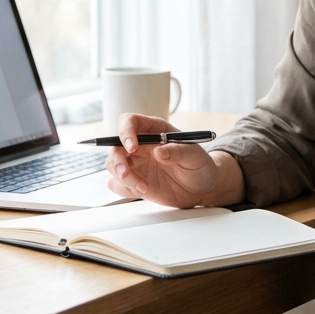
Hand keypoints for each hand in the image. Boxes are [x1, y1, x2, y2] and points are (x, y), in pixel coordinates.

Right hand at [105, 113, 244, 208]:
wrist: (201, 188)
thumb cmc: (200, 166)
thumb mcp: (195, 156)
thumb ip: (178, 151)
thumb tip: (159, 152)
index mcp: (154, 131)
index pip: (130, 122)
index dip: (126, 132)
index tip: (132, 147)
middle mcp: (141, 145)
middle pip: (115, 145)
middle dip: (117, 160)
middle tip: (126, 173)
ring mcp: (136, 164)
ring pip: (113, 165)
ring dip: (122, 177)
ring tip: (143, 188)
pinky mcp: (134, 181)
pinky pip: (117, 184)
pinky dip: (125, 189)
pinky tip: (143, 191)